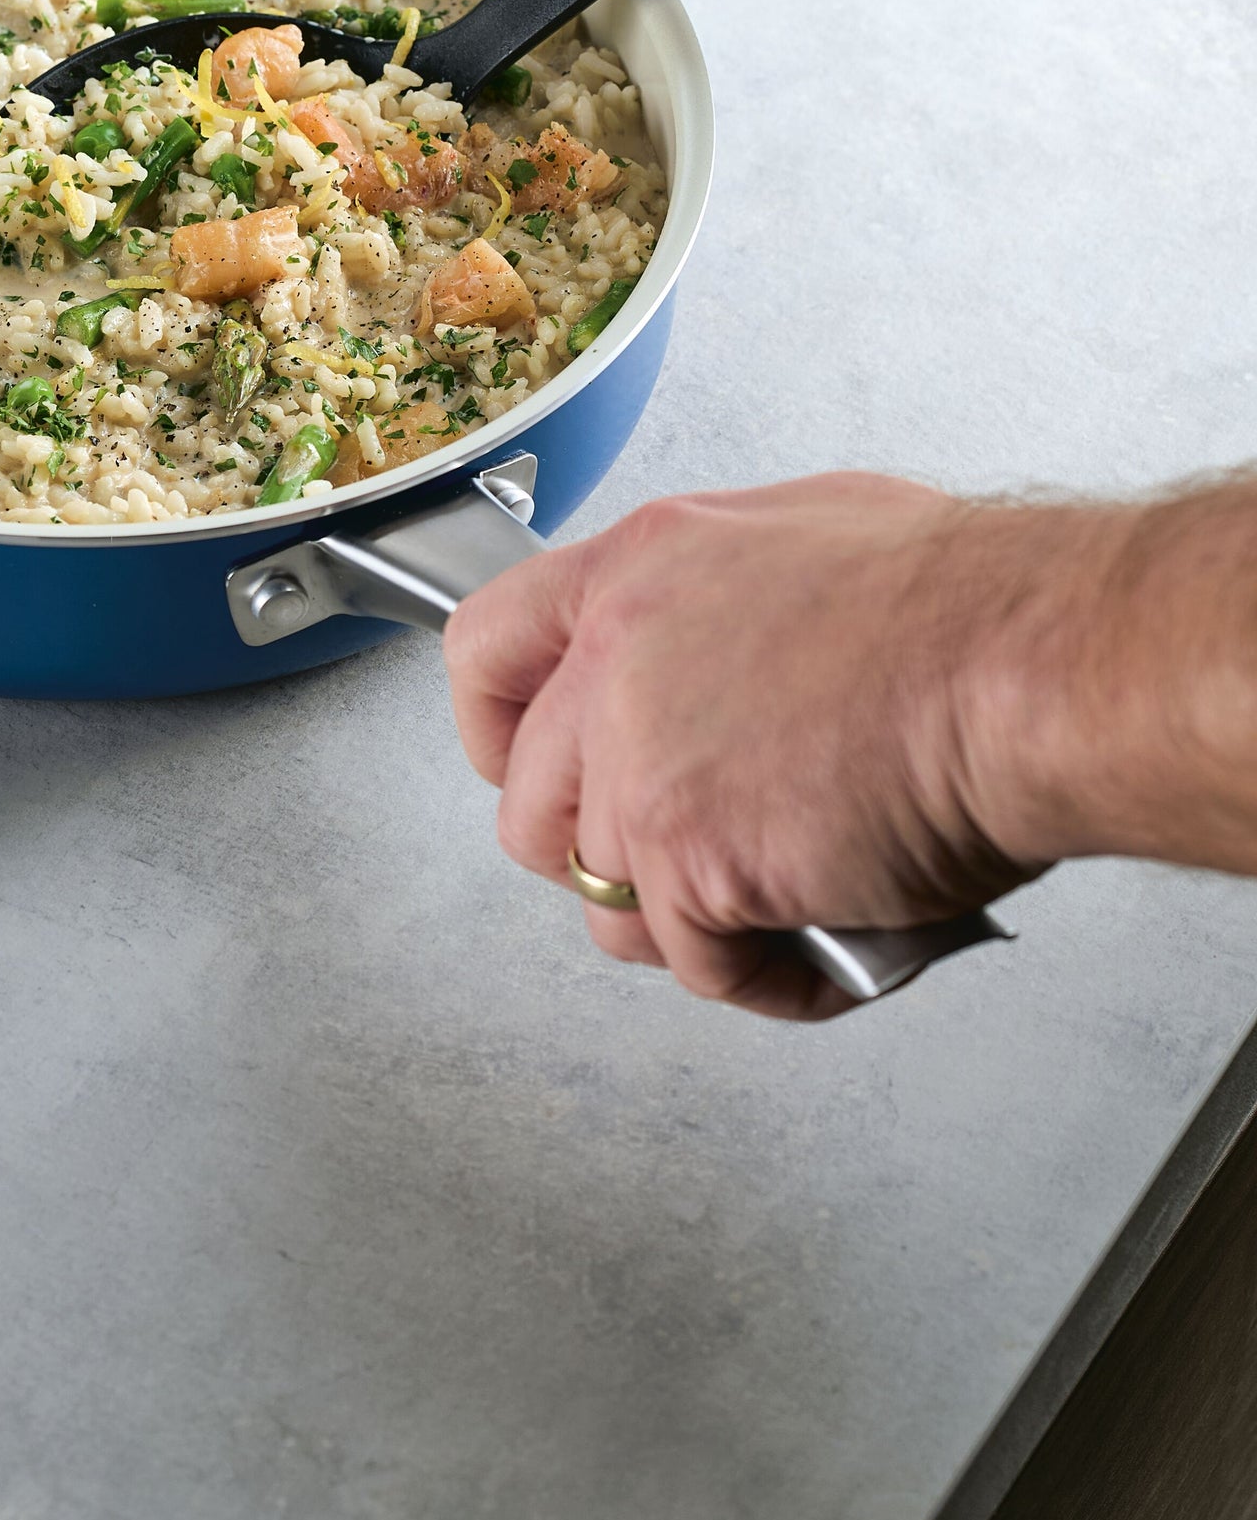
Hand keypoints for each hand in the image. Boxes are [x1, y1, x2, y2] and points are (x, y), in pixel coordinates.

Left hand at [442, 475, 1048, 1020]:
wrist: (1032, 667)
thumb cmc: (968, 606)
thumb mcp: (806, 541)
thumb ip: (719, 603)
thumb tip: (720, 645)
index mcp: (636, 571)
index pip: (486, 648)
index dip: (495, 727)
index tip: (516, 761)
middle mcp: (616, 663)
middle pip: (528, 803)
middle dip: (597, 853)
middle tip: (677, 864)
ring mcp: (641, 765)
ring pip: (602, 897)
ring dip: (679, 925)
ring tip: (764, 912)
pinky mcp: (691, 858)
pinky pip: (695, 963)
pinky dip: (762, 978)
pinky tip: (820, 952)